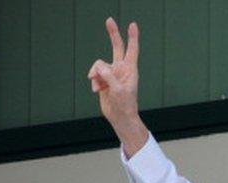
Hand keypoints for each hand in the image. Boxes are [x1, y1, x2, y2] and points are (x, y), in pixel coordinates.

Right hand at [89, 17, 148, 155]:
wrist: (119, 117)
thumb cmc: (125, 104)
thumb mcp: (118, 90)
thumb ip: (108, 76)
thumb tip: (98, 67)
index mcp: (130, 69)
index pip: (132, 50)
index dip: (132, 37)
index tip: (133, 25)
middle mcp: (121, 69)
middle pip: (116, 47)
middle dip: (113, 34)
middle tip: (109, 20)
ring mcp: (111, 74)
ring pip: (99, 65)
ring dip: (96, 75)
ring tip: (99, 87)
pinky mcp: (103, 80)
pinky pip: (94, 75)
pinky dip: (94, 82)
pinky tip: (97, 90)